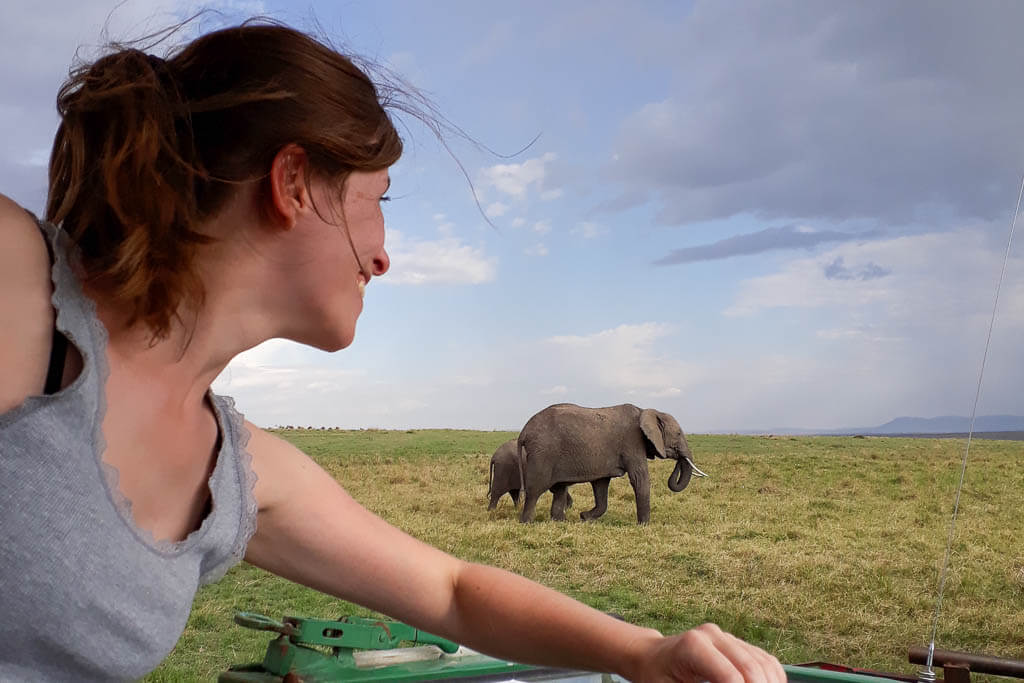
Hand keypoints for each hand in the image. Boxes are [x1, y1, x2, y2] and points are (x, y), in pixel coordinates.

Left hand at [629, 623, 784, 682]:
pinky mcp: (736, 642)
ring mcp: (726, 636)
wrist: (653, 657)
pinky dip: (772, 678)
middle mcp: (713, 635)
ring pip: (764, 663)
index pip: (732, 677)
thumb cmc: (658, 677)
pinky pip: (765, 660)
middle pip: (752, 669)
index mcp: (693, 646)